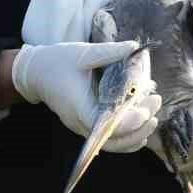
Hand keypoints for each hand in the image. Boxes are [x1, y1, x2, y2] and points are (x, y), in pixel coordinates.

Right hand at [11, 41, 161, 152]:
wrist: (36, 73)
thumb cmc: (57, 62)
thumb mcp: (83, 53)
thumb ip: (110, 52)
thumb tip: (136, 48)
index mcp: (79, 107)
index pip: (108, 125)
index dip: (130, 121)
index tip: (147, 106)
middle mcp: (82, 123)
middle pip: (115, 141)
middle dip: (140, 126)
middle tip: (155, 102)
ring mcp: (84, 128)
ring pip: (114, 145)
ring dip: (137, 134)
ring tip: (154, 116)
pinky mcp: (88, 126)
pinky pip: (110, 141)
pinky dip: (128, 138)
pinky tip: (143, 127)